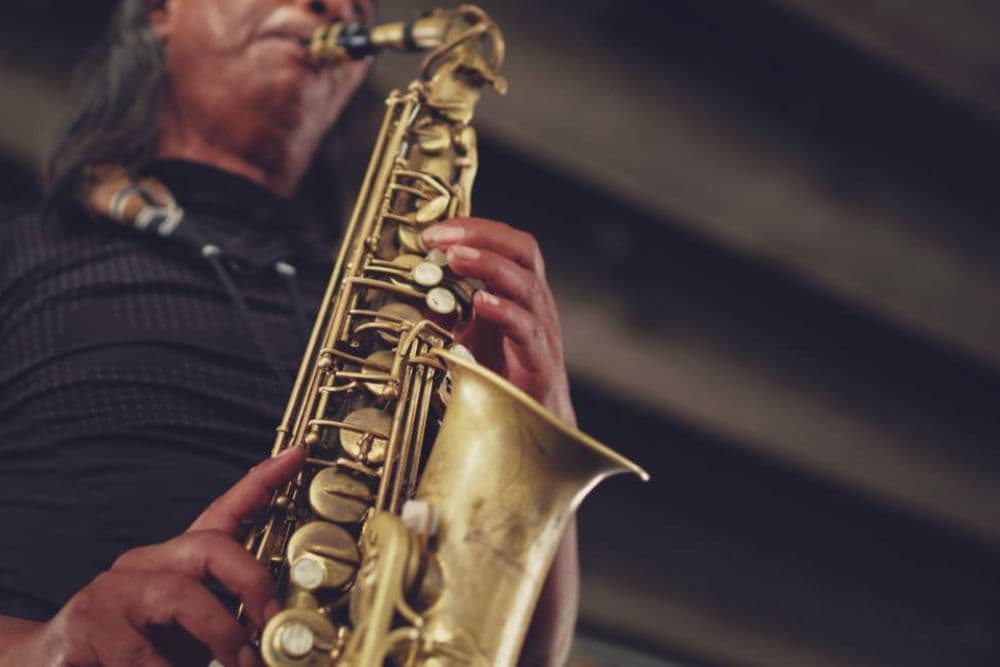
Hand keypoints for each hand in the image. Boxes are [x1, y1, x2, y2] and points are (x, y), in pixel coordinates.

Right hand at [10, 447, 305, 666]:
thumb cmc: (132, 653)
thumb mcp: (190, 631)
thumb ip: (227, 619)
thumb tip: (277, 627)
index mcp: (172, 562)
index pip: (223, 511)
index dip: (262, 482)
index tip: (297, 454)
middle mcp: (142, 564)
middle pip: (211, 547)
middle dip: (253, 583)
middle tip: (272, 625)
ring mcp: (111, 590)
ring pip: (181, 595)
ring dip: (221, 636)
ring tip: (241, 666)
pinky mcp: (86, 625)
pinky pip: (141, 651)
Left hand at [422, 218, 575, 425]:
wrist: (532, 422)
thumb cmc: (503, 375)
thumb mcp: (467, 336)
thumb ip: (448, 312)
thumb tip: (419, 290)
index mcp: (520, 291)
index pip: (507, 243)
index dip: (475, 229)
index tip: (435, 232)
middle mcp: (535, 303)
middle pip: (523, 251)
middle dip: (482, 236)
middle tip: (443, 237)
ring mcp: (541, 329)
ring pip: (525, 284)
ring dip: (488, 265)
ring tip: (455, 257)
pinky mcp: (539, 360)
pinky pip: (526, 328)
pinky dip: (503, 311)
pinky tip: (480, 302)